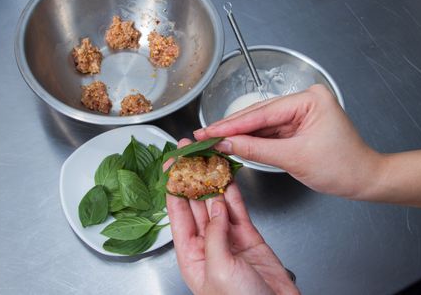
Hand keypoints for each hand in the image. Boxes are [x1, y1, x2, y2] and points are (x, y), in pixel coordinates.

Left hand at [166, 139, 298, 294]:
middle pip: (195, 202)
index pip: (177, 213)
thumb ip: (215, 235)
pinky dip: (234, 192)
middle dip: (191, 175)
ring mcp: (228, 239)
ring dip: (212, 179)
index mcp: (191, 255)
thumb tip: (216, 208)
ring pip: (217, 202)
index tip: (171, 163)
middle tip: (189, 150)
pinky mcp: (249, 237)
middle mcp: (207, 244)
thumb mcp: (219, 269)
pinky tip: (229, 175)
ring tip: (208, 155)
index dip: (173, 185)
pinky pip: (239, 209)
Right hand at [194, 84, 382, 198]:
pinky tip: (232, 142)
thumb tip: (226, 144)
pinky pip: (269, 132)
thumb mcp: (295, 158)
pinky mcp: (296, 126)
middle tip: (204, 134)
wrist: (364, 180)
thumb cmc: (341, 167)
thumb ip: (256, 149)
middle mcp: (304, 101)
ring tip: (213, 139)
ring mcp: (299, 113)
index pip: (262, 112)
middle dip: (232, 127)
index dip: (232, 124)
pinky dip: (251, 140)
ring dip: (239, 133)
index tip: (209, 130)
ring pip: (261, 123)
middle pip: (259, 114)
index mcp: (309, 99)